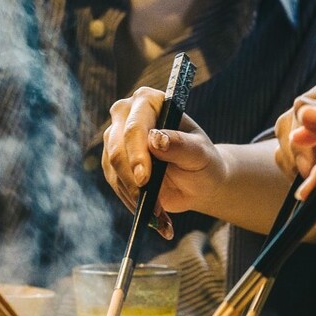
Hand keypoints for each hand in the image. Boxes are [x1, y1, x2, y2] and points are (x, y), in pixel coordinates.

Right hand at [102, 86, 226, 239]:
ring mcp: (115, 138)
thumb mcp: (200, 154)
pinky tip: (150, 213)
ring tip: (158, 213)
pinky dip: (131, 201)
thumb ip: (180, 144)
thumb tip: (155, 139)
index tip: (144, 178)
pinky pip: (114, 183)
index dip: (137, 153)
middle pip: (116, 147)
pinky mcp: (112, 162)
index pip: (135, 127)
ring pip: (112, 168)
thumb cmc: (203, 161)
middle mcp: (127, 115)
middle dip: (131, 178)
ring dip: (133, 194)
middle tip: (150, 204)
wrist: (198, 181)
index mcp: (149, 102)